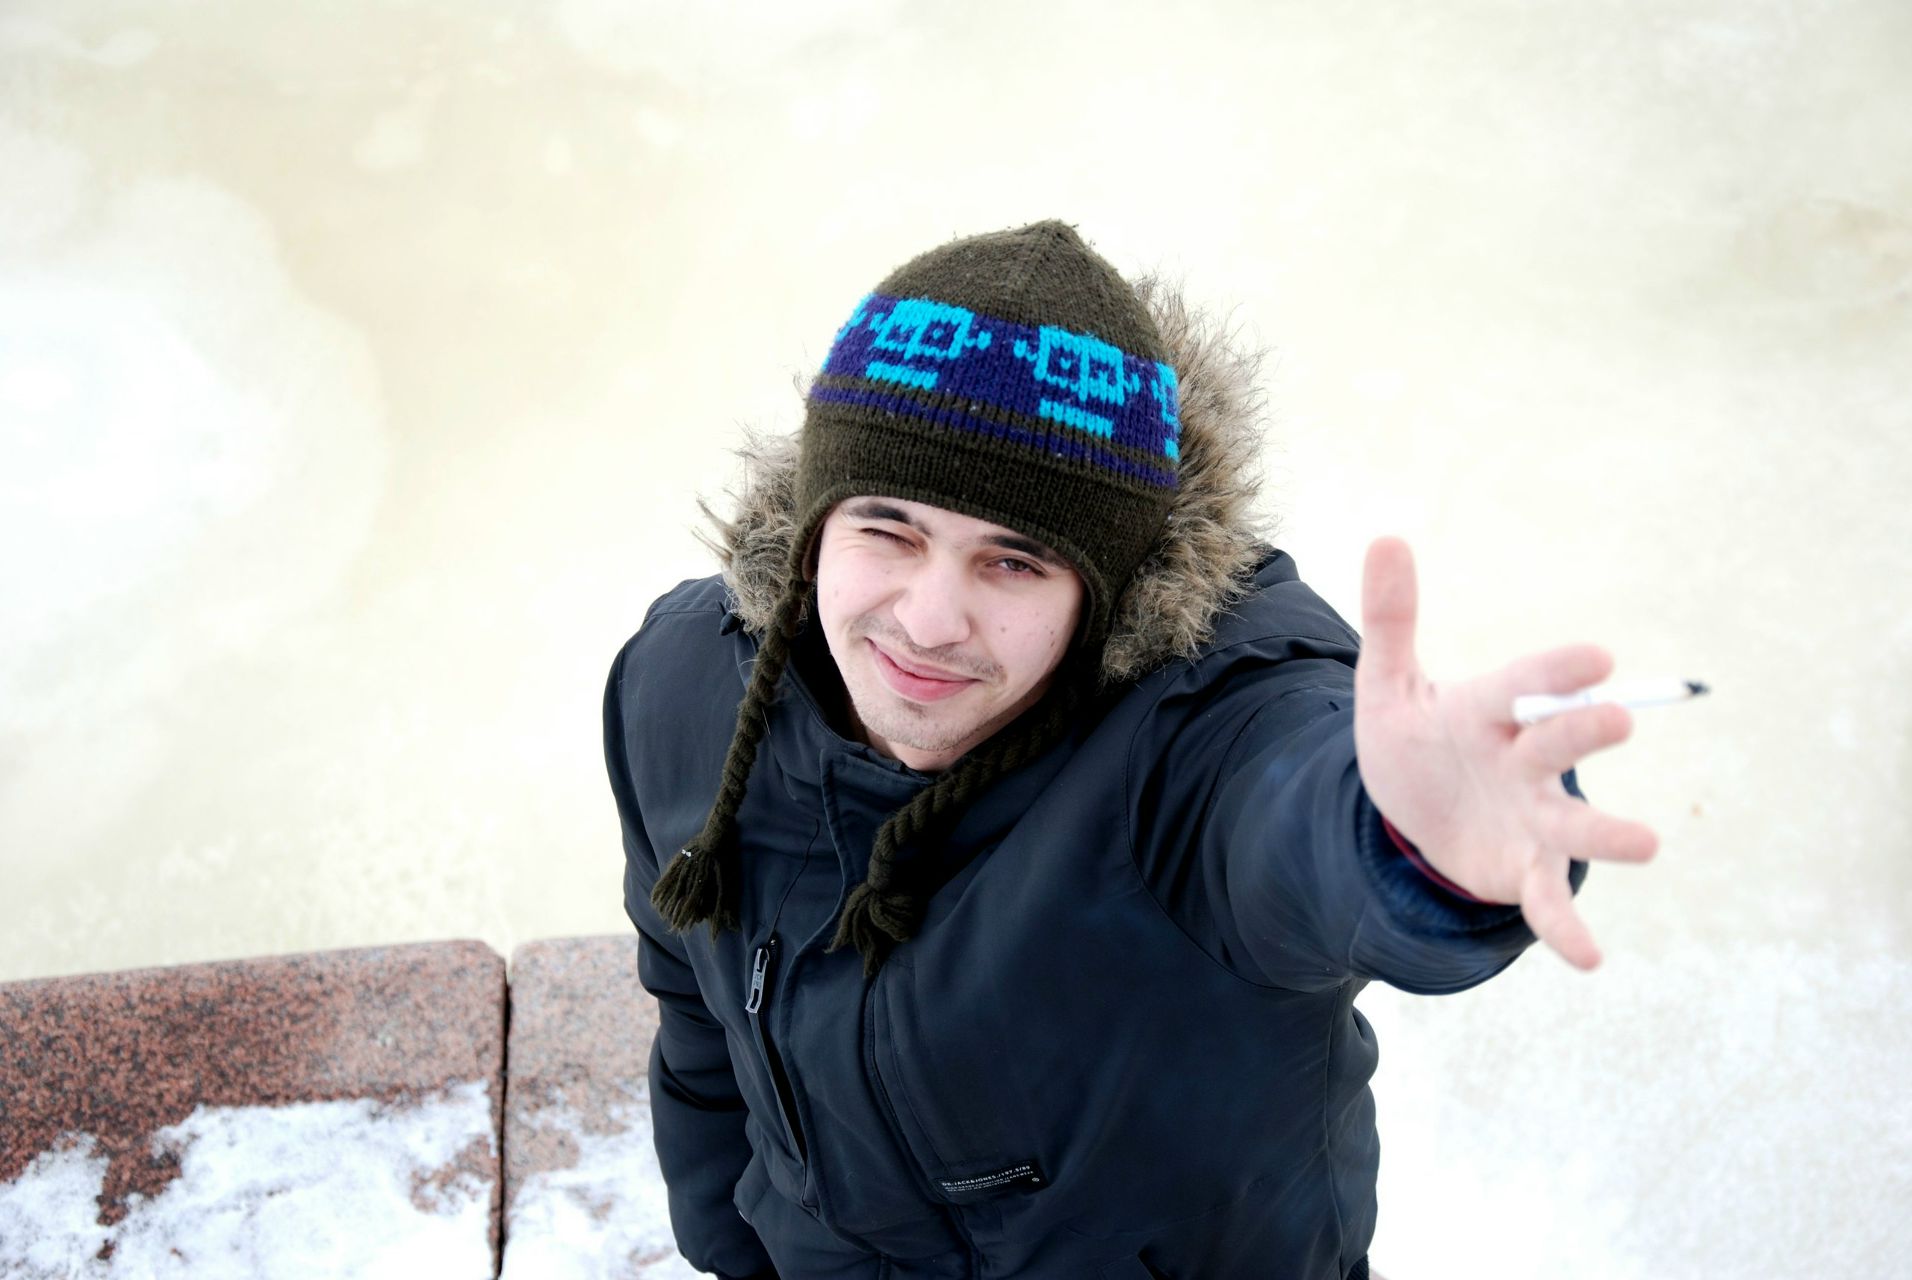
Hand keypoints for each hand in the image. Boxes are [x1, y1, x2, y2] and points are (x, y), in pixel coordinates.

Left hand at [1352, 537, 1658, 969]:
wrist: (1412, 812)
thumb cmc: (1414, 738)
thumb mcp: (1386, 685)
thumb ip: (1391, 618)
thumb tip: (1386, 536)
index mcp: (1489, 710)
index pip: (1523, 685)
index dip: (1554, 671)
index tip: (1595, 657)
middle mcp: (1523, 760)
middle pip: (1555, 743)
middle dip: (1581, 731)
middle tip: (1615, 717)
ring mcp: (1531, 816)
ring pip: (1572, 823)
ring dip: (1606, 833)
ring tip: (1648, 844)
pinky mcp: (1524, 869)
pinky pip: (1547, 900)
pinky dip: (1566, 927)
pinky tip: (1590, 958)